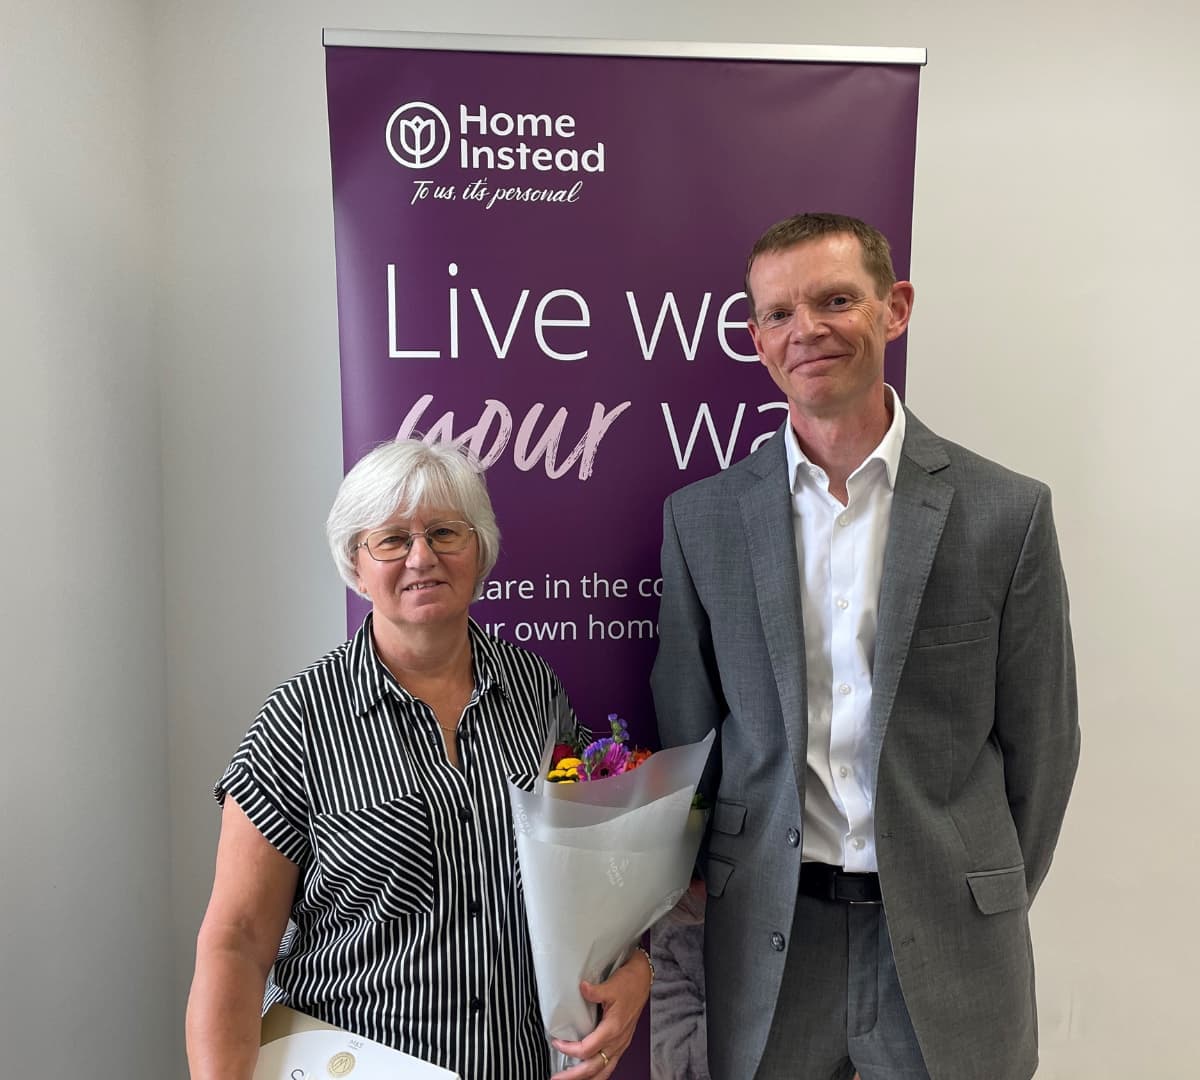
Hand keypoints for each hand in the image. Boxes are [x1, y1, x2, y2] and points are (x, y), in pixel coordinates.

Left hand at [549, 948, 651, 1078]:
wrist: (642, 981)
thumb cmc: (628, 983)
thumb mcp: (611, 985)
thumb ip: (595, 991)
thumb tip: (582, 988)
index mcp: (613, 1029)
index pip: (587, 1049)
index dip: (569, 1049)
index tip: (556, 1042)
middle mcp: (617, 1041)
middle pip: (593, 1068)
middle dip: (574, 1076)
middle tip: (556, 1079)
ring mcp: (621, 1044)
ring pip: (603, 1071)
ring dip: (586, 1079)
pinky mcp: (622, 1043)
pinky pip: (610, 1066)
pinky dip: (598, 1074)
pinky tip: (590, 1075)